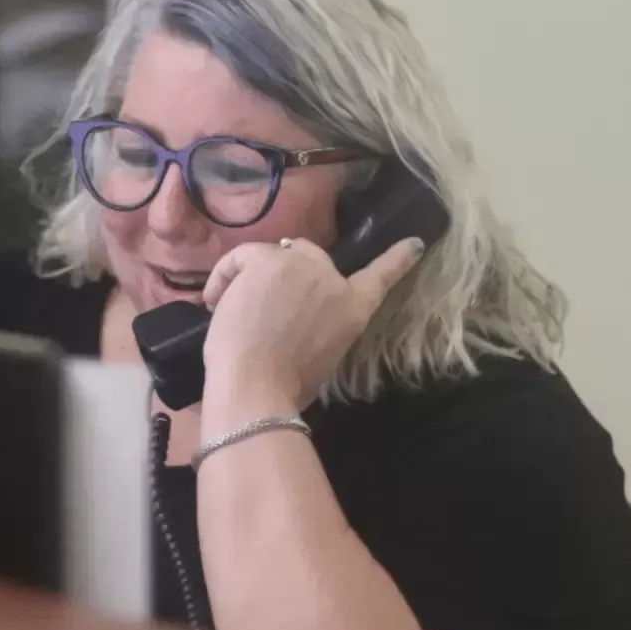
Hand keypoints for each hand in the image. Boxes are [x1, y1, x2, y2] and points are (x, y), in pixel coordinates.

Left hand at [200, 236, 424, 410]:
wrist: (258, 384)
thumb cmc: (285, 386)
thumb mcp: (319, 357)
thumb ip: (317, 328)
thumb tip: (291, 323)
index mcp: (354, 310)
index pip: (381, 277)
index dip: (397, 260)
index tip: (415, 243)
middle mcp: (332, 279)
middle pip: (308, 255)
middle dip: (285, 273)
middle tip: (260, 306)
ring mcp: (299, 266)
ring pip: (270, 255)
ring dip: (249, 279)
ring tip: (228, 310)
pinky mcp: (266, 260)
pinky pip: (240, 257)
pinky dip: (223, 277)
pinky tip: (215, 302)